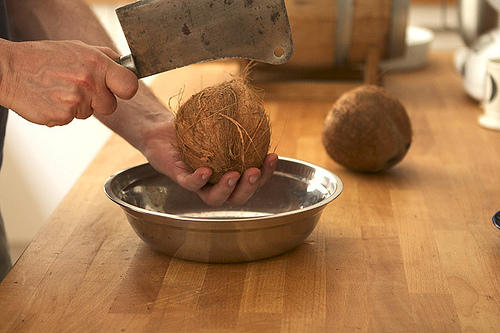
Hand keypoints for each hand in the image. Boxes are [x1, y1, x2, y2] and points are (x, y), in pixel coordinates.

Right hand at [0, 39, 137, 125]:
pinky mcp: (63, 116)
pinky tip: (51, 98)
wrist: (9, 69)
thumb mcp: (77, 48)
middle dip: (99, 101)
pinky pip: (71, 119)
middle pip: (111, 106)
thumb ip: (103, 57)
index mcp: (97, 63)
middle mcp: (89, 82)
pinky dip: (63, 112)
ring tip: (59, 89)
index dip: (126, 89)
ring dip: (78, 105)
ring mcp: (76, 101)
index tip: (121, 90)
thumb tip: (124, 65)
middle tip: (80, 89)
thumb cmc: (43, 58)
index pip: (129, 85)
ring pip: (89, 113)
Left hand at [142, 119, 277, 206]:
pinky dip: (199, 179)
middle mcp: (215, 183)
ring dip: (227, 189)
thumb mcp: (219, 123)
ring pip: (214, 198)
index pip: (252, 180)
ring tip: (234, 175)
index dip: (266, 173)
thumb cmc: (194, 128)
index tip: (272, 156)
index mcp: (230, 173)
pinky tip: (206, 170)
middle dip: (249, 188)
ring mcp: (198, 184)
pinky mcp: (180, 178)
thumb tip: (257, 107)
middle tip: (254, 172)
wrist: (163, 130)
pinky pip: (191, 184)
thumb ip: (238, 122)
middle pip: (237, 197)